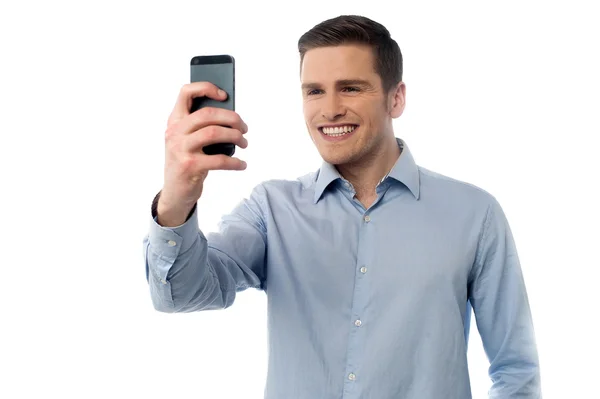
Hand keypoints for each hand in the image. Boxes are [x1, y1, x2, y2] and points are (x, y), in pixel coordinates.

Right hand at [158, 82, 248, 223]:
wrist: (175, 193)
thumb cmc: (187, 162)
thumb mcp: (188, 141)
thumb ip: (202, 127)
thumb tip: (232, 117)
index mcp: (175, 121)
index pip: (185, 93)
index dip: (206, 88)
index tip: (224, 95)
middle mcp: (175, 132)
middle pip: (207, 114)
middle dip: (232, 118)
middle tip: (244, 127)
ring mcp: (180, 149)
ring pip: (214, 132)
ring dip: (236, 137)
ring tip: (244, 143)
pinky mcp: (189, 166)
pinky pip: (219, 160)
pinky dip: (235, 162)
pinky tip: (242, 164)